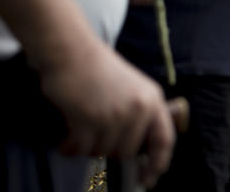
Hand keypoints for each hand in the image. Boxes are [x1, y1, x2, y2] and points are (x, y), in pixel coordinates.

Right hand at [38, 39, 174, 188]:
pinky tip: (65, 139)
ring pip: (101, 151)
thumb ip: (139, 114)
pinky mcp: (89, 119)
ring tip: (79, 127)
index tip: (149, 179)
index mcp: (152, 100)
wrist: (72, 51)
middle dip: (108, 149)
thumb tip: (137, 150)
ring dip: (87, 145)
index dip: (158, 163)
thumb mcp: (133, 88)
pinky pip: (80, 149)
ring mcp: (114, 115)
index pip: (164, 139)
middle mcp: (138, 109)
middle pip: (126, 152)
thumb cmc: (98, 70)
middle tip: (94, 134)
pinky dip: (70, 148)